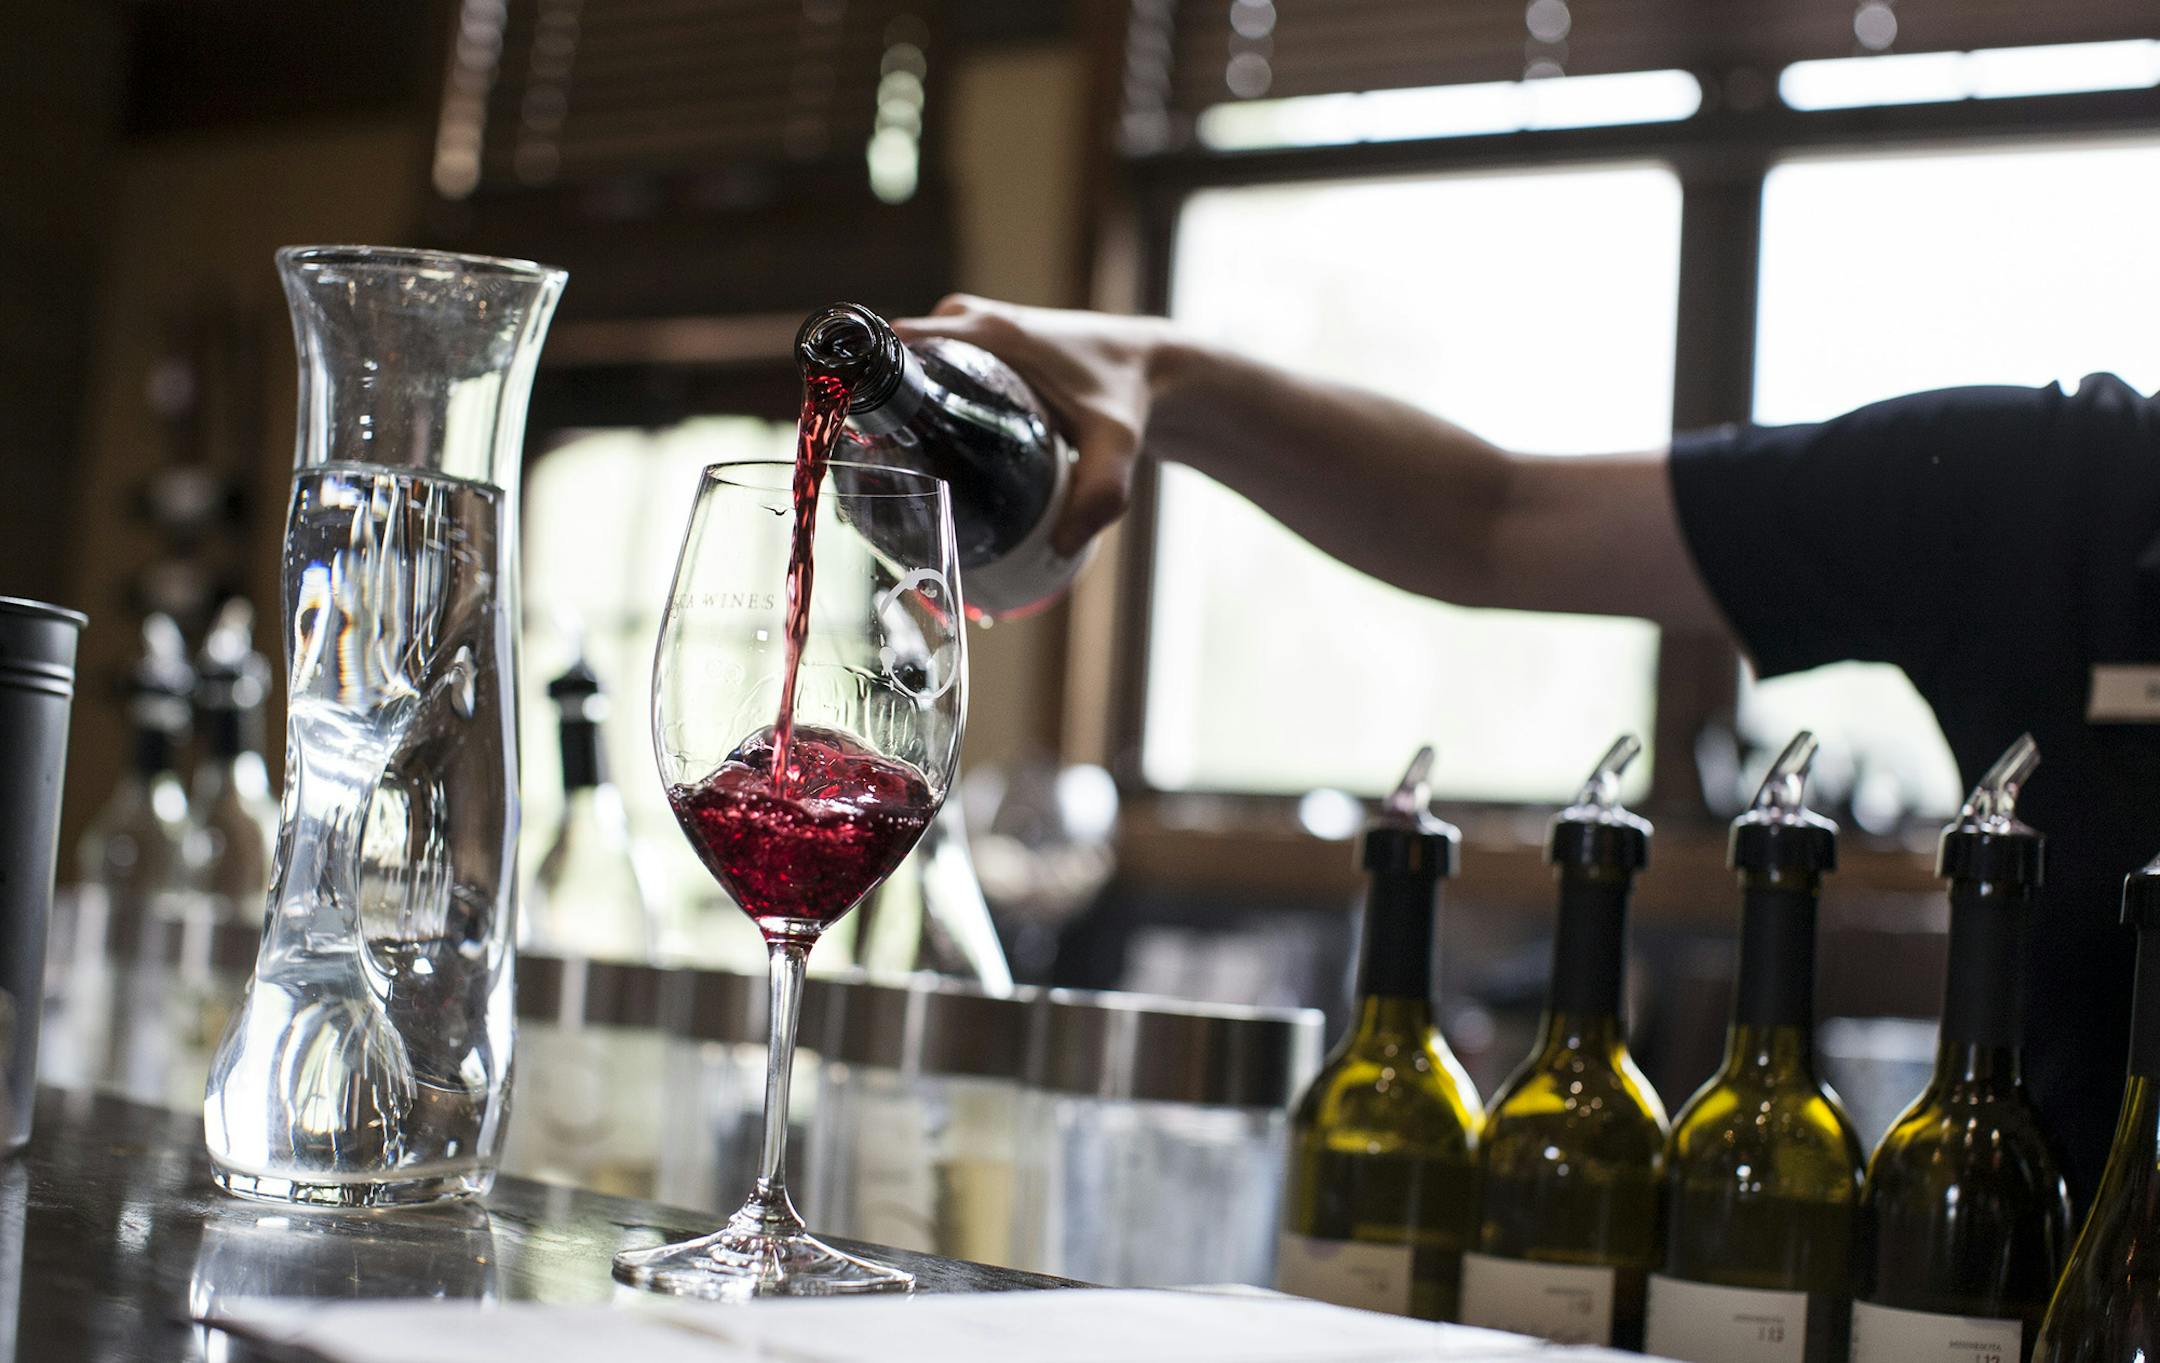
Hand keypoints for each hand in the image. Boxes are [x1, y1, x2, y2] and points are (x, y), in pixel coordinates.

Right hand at [894, 296, 1178, 556]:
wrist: (1149, 366)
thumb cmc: (1127, 393)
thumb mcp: (1116, 444)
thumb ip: (1100, 493)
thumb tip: (1061, 546)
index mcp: (986, 331)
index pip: (896, 348)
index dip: (869, 391)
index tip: (860, 445)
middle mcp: (967, 324)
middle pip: (895, 370)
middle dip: (879, 421)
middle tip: (880, 480)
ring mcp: (969, 335)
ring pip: (910, 378)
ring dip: (898, 420)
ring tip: (893, 480)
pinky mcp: (976, 353)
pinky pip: (930, 377)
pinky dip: (922, 413)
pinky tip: (922, 463)